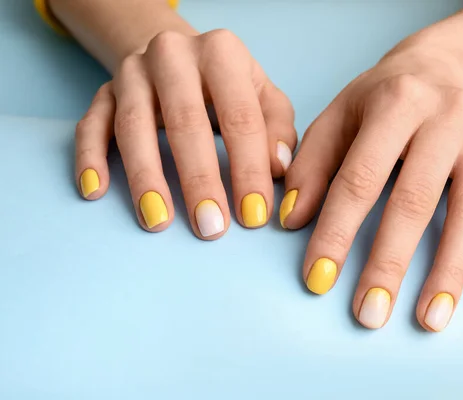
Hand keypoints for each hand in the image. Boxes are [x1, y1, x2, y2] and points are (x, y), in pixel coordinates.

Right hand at [75, 29, 295, 237]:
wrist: (179, 54)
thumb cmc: (230, 86)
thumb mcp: (264, 96)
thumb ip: (277, 129)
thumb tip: (278, 168)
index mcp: (221, 52)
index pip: (240, 117)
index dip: (249, 169)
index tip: (254, 215)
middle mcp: (173, 55)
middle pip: (186, 122)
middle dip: (199, 180)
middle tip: (210, 228)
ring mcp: (133, 72)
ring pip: (134, 126)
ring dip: (146, 178)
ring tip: (158, 221)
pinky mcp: (104, 90)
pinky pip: (90, 124)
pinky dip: (90, 157)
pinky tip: (95, 191)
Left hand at [280, 41, 462, 330]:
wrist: (442, 69)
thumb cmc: (381, 100)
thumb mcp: (338, 118)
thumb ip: (312, 166)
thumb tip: (291, 220)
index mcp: (395, 104)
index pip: (360, 178)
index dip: (337, 231)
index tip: (318, 280)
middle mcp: (447, 118)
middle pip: (415, 200)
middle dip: (390, 263)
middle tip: (370, 314)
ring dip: (449, 270)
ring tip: (430, 319)